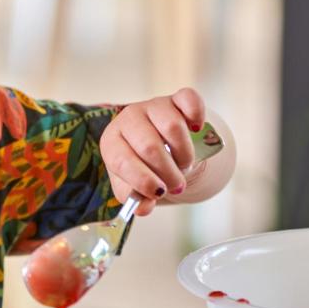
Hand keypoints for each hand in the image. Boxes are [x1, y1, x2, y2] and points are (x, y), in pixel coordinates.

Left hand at [99, 87, 205, 216]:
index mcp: (111, 141)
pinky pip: (189, 100)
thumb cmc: (141, 164)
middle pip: (149, 146)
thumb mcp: (132, 183)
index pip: (121, 160)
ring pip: (172, 127)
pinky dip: (196, 115)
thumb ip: (135, 197)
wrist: (158, 141)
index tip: (159, 193)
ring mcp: (153, 106)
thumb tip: (144, 209)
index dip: (142, 179)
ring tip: (183, 165)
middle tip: (176, 185)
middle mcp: (128, 119)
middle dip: (167, 172)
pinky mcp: (176, 99)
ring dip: (184, 154)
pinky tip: (196, 130)